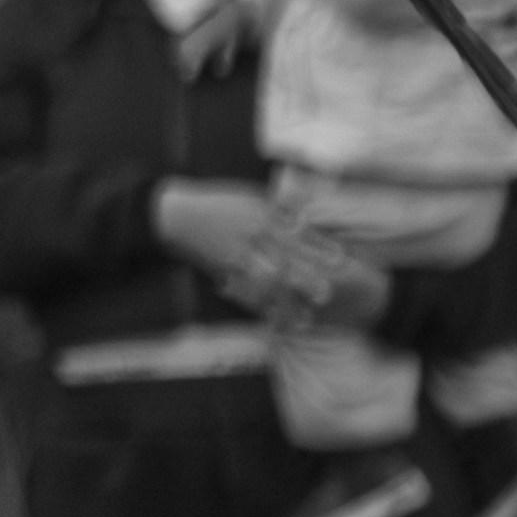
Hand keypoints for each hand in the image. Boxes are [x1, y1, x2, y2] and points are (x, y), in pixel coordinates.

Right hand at [153, 179, 378, 322]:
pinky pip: (244, 292)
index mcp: (261, 214)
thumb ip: (277, 210)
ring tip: (305, 319)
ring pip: (265, 282)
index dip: (319, 247)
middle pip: (283, 260)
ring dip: (285, 302)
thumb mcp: (250, 197)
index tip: (341, 259)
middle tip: (326, 294)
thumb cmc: (217, 202)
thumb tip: (306, 223)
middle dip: (305, 278)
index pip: (295, 233)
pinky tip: (274, 319)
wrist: (176, 214)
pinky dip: (260, 308)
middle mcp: (251, 236)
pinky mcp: (223, 271)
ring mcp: (235, 256)